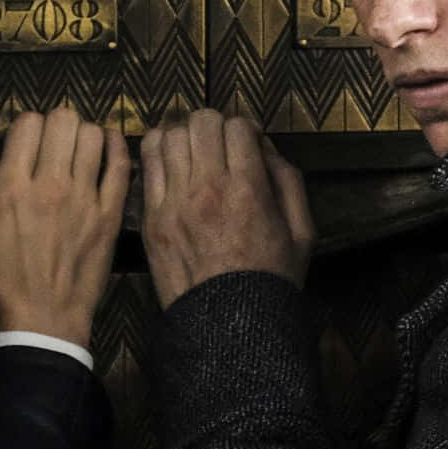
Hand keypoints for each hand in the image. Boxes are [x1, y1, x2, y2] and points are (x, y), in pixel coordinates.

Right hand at [0, 107, 129, 346]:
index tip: (24, 144)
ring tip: (75, 151)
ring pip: (93, 135)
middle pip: (62, 120)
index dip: (24, 127)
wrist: (43, 323)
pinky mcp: (110, 214)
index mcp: (10, 189)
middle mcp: (50, 186)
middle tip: (51, 144)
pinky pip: (121, 164)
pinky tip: (106, 148)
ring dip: (82, 135)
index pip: (27, 123)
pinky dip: (115, 147)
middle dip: (54, 124)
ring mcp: (85, 199)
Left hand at [140, 110, 314, 308]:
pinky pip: (146, 164)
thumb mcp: (302, 231)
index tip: (246, 144)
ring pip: (169, 136)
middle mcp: (208, 189)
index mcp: (248, 190)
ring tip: (192, 150)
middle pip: (201, 122)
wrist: (229, 325)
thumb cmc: (269, 279)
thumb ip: (288, 181)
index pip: (238, 126)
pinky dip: (156, 151)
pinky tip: (168, 160)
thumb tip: (265, 146)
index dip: (245, 128)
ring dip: (183, 135)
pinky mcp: (152, 218)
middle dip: (213, 125)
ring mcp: (174, 202)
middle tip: (218, 142)